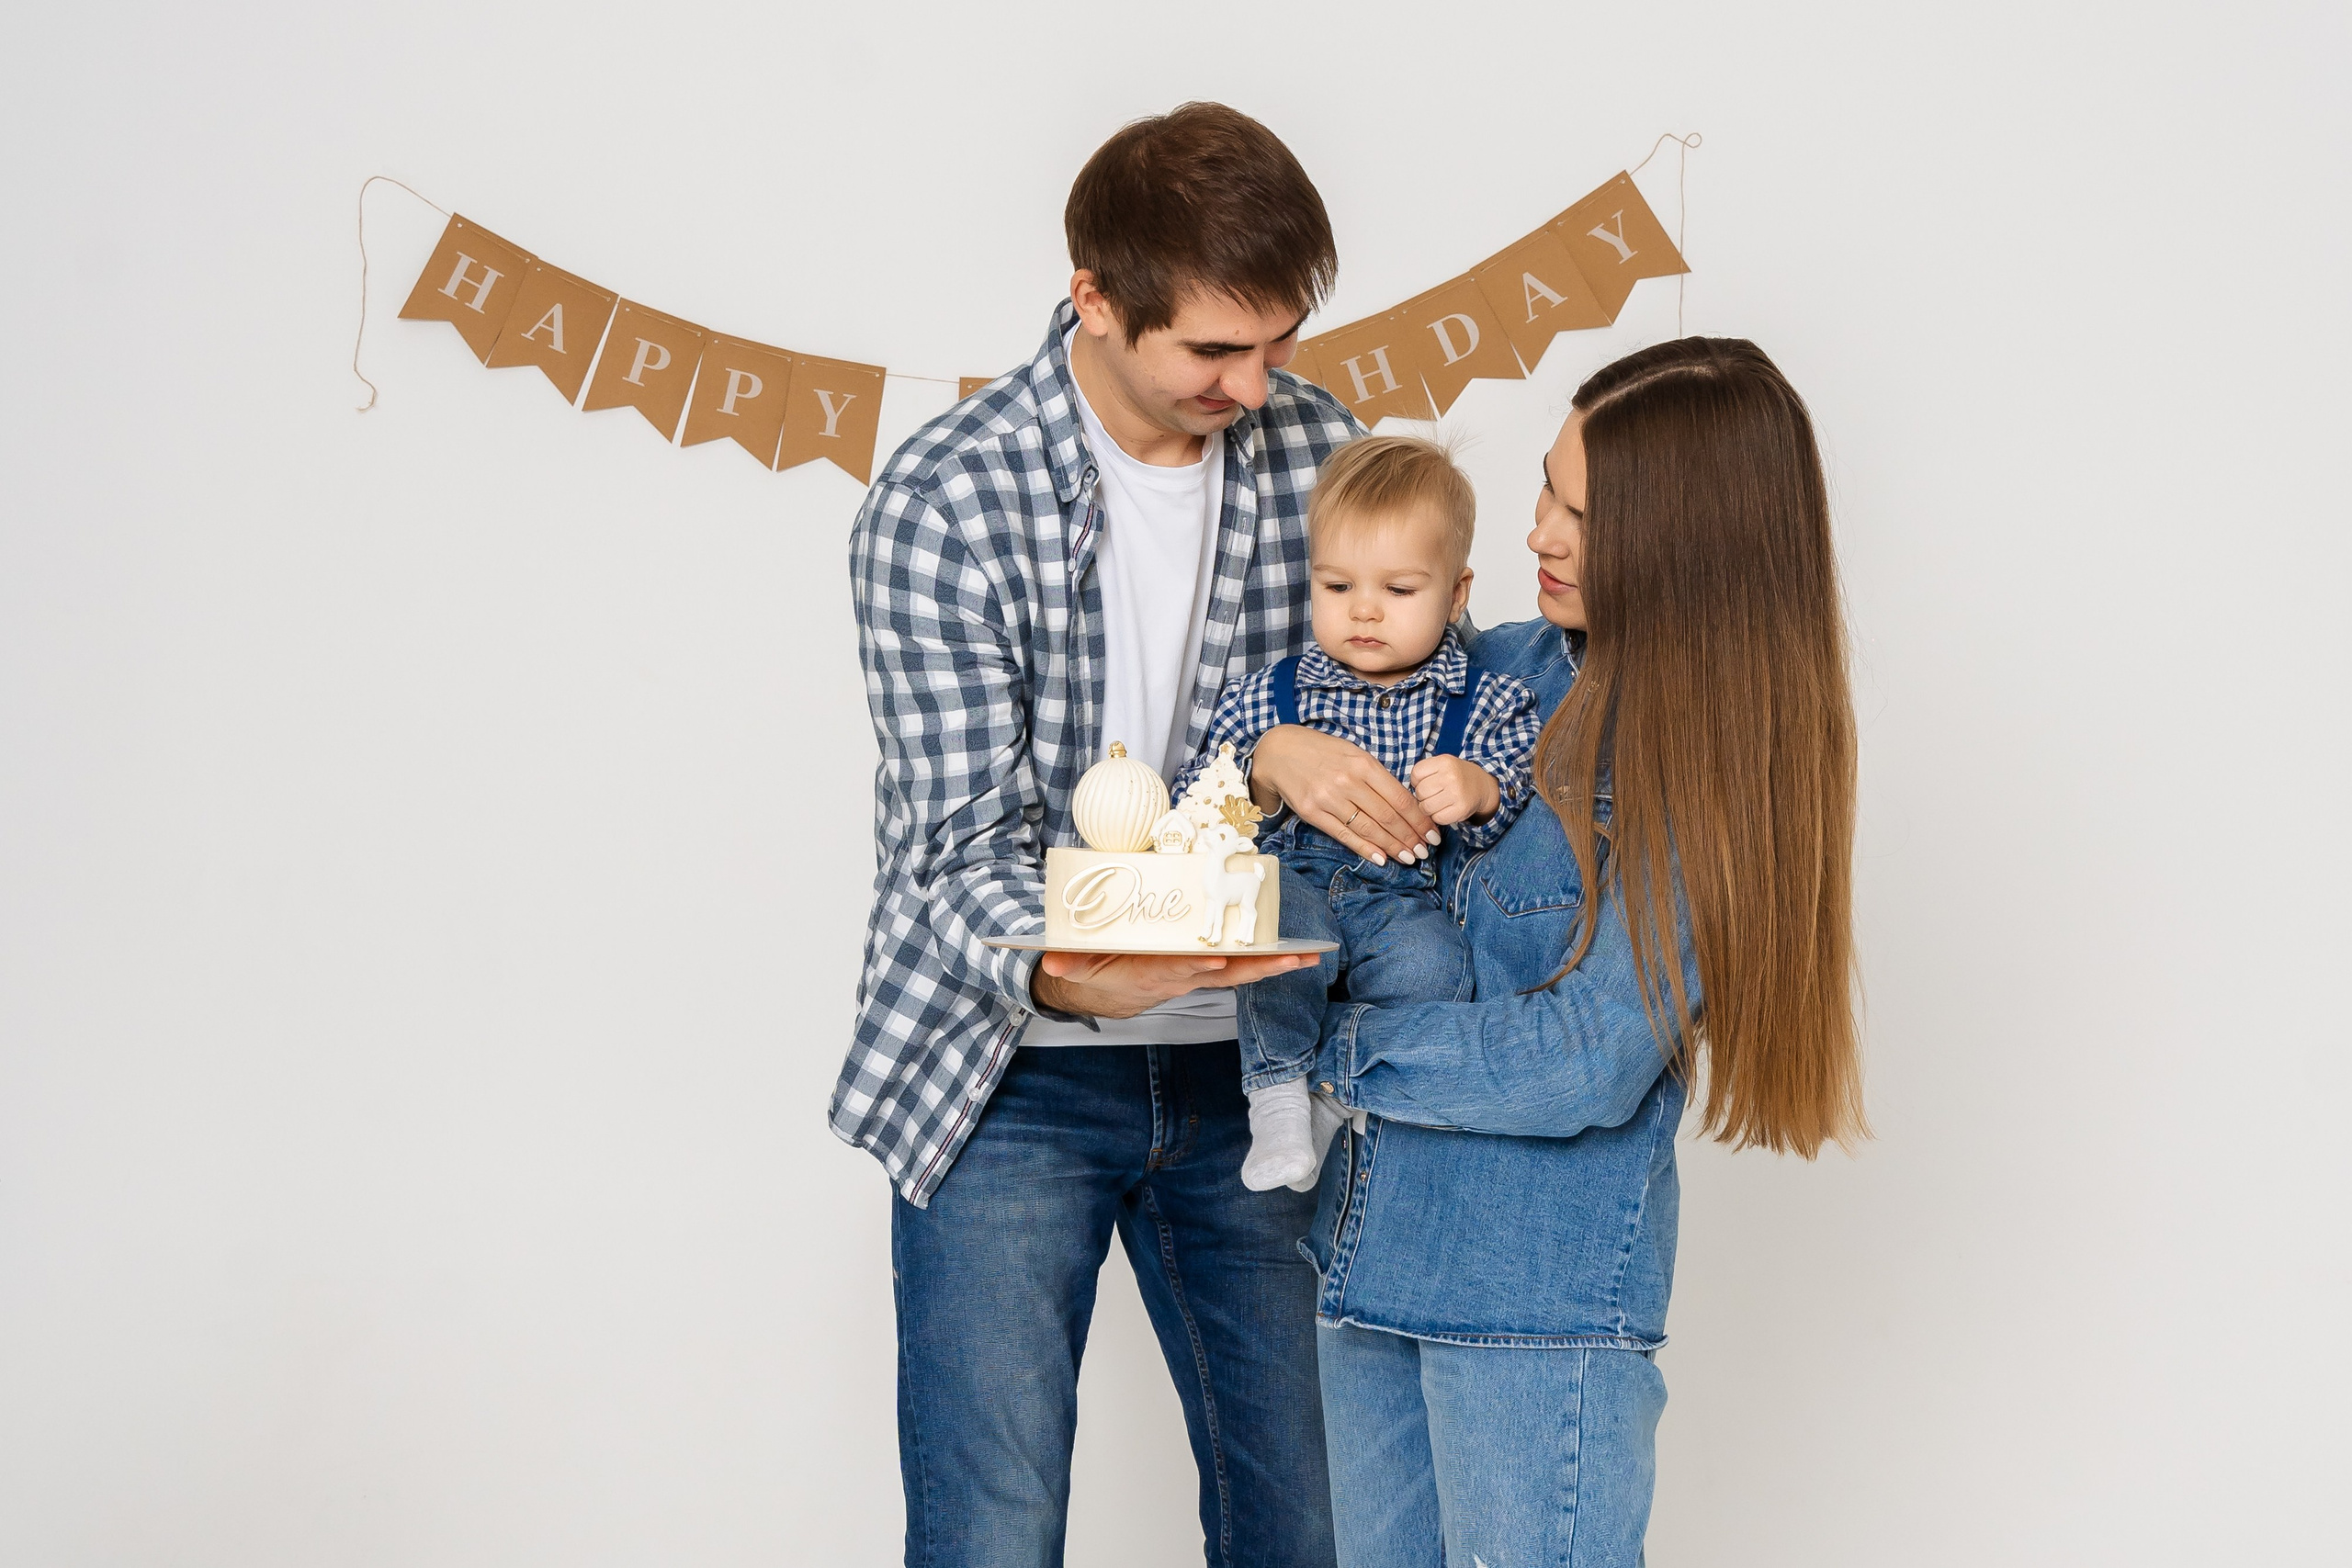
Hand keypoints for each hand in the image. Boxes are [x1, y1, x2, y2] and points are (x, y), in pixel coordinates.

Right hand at [1033, 950, 1320, 1019]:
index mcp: (1152, 972)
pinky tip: (1298, 954)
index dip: (1196, 965)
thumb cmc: (1097, 970)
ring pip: (1241, 972)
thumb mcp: (1076, 966)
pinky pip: (1243, 967)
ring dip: (1274, 966)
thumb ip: (1067, 962)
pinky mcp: (1207, 970)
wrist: (1109, 991)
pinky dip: (1270, 962)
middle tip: (1292, 959)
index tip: (1217, 958)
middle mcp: (1182, 976)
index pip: (1177, 969)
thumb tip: (1049, 960)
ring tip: (1308, 957)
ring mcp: (1198, 975)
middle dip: (1258, 967)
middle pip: (1225, 974)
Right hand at [1249, 725, 1438, 865]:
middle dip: (1410, 837)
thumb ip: (1376, 775)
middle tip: (1424, 851)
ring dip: (1392, 846)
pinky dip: (1364, 849)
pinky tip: (1381, 858)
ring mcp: (1329, 799)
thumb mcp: (1353, 753)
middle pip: (1387, 816)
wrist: (1281, 752)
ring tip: (1409, 858)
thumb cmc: (1322, 751)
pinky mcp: (1313, 813)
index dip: (1419, 819)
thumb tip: (1403, 801)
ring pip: (1368, 829)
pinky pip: (1344, 835)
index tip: (1432, 832)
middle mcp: (1347, 782)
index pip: (1399, 797)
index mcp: (1363, 764)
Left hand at [1407, 755, 1500, 826]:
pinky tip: (1445, 810)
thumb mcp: (1442, 765)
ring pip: (1425, 807)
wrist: (1482, 786)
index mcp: (1444, 761)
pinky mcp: (1461, 810)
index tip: (1426, 782)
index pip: (1416, 774)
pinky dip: (1437, 817)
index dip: (1417, 781)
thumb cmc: (1455, 776)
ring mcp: (1457, 793)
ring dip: (1428, 808)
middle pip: (1420, 792)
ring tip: (1438, 803)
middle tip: (1433, 795)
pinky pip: (1437, 818)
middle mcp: (1451, 776)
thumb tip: (1403, 792)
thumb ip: (1424, 773)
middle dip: (1422, 796)